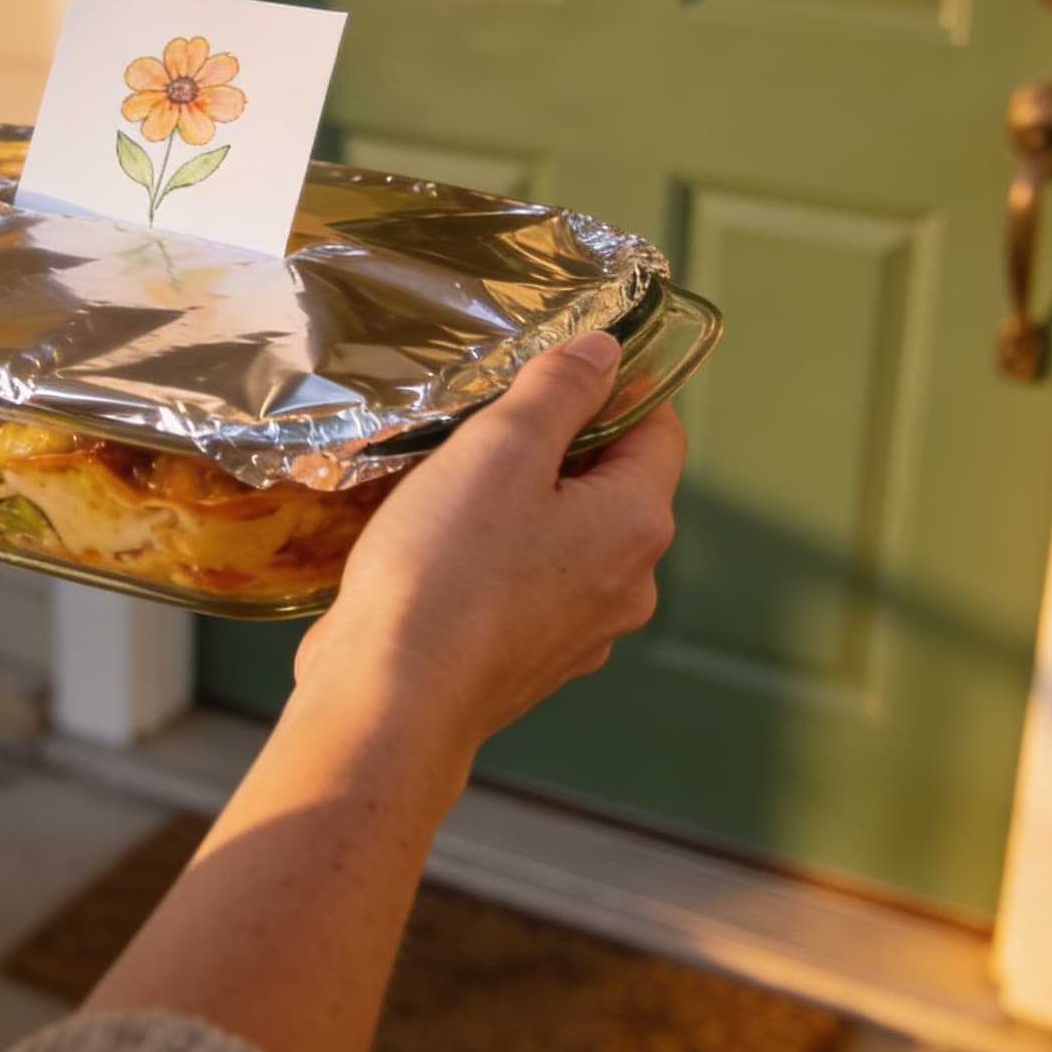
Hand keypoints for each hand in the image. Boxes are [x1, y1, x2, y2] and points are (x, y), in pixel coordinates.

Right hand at [297, 332, 684, 759]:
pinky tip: (442, 552)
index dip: (617, 387)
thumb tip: (605, 351)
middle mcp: (629, 583)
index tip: (554, 369)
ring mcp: (583, 631)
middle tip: (486, 426)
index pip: (660, 429)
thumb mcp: (500, 448)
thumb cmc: (446, 569)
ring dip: (524, 505)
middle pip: (613, 484)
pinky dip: (500, 560)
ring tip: (453, 488)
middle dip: (558, 447)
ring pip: (568, 537)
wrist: (392, 700)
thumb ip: (559, 390)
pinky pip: (530, 586)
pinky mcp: (533, 662)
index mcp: (637, 523)